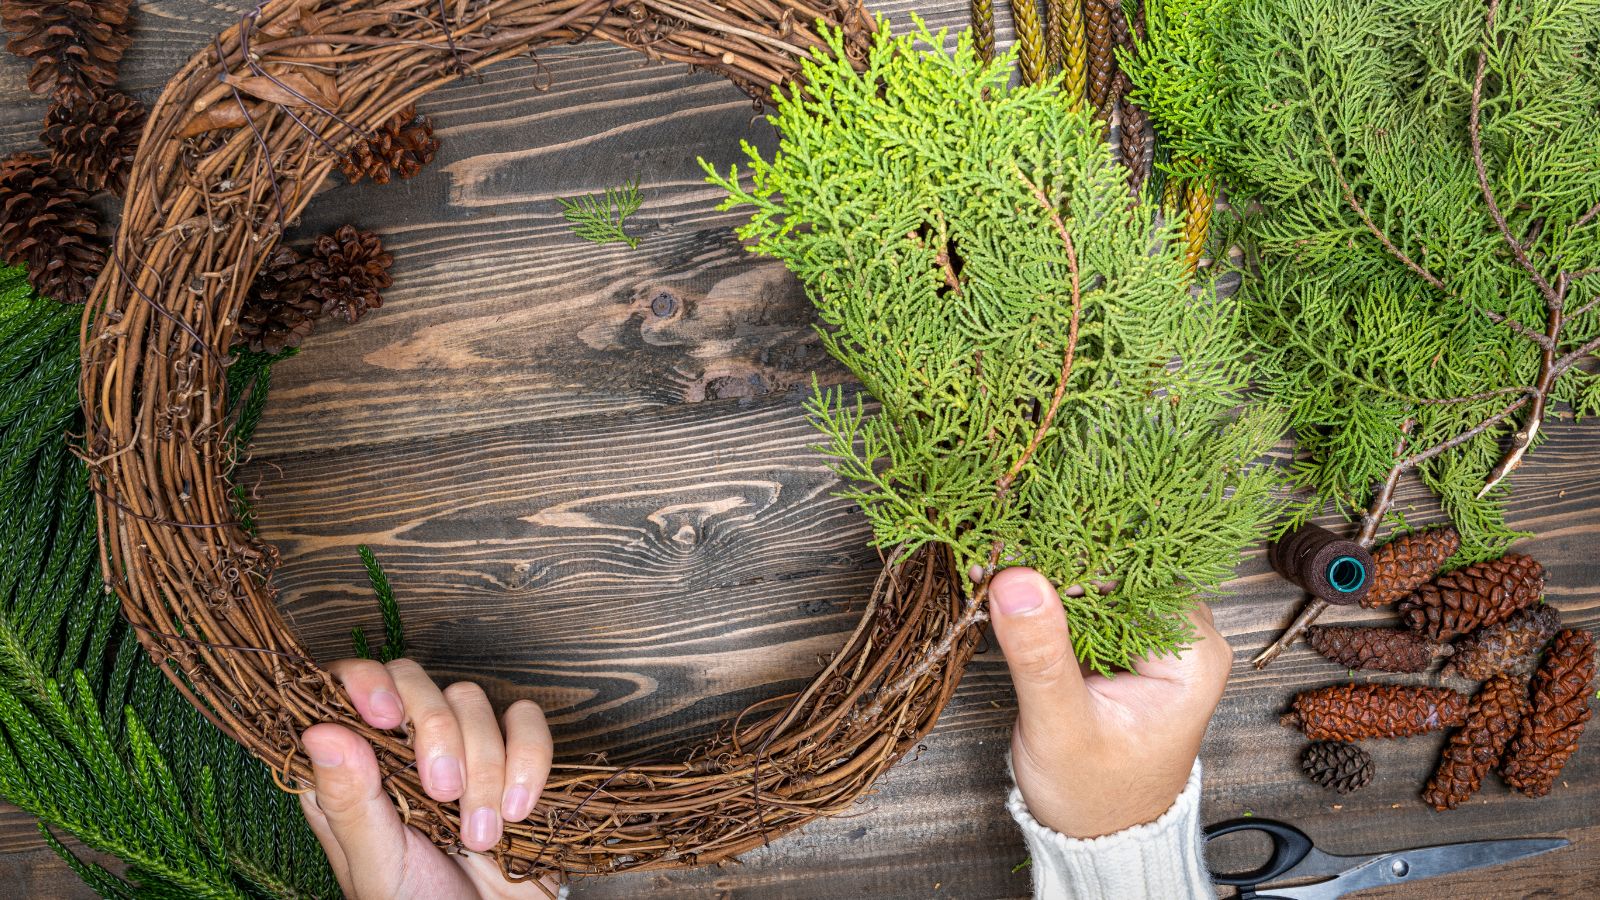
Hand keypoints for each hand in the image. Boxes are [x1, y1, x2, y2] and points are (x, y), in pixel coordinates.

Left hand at [298, 658, 556, 898]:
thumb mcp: (375, 863)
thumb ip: (349, 800)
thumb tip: (319, 731)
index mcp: (355, 768)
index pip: (348, 686)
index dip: (366, 681)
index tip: (385, 714)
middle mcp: (404, 747)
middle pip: (415, 681)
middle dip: (437, 733)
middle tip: (444, 794)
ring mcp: (462, 747)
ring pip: (474, 700)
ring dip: (486, 767)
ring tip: (480, 835)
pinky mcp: (515, 754)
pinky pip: (528, 721)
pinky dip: (530, 760)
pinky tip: (517, 810)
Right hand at [987, 567, 1230, 838]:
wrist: (1099, 834)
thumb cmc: (1093, 794)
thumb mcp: (1060, 726)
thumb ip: (1040, 653)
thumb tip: (1017, 580)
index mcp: (1192, 657)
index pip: (1137, 574)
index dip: (1079, 559)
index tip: (1022, 555)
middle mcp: (1186, 641)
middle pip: (1122, 571)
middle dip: (1060, 565)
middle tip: (1003, 563)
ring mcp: (1160, 641)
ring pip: (1105, 581)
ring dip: (1053, 578)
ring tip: (1003, 580)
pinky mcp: (1132, 646)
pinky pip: (1094, 602)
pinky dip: (1054, 598)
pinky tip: (1016, 599)